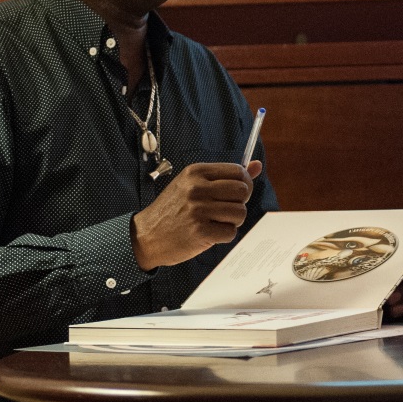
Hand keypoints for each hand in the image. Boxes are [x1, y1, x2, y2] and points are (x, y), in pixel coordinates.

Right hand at [131, 160, 259, 270]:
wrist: (145, 236)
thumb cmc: (172, 210)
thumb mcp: (192, 185)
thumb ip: (225, 176)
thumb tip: (257, 165)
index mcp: (196, 172)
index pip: (238, 171)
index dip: (243, 184)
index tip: (234, 194)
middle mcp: (197, 188)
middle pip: (243, 191)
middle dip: (239, 203)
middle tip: (224, 211)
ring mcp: (198, 210)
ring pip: (240, 213)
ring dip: (233, 221)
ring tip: (216, 222)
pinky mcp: (200, 232)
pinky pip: (231, 232)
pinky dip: (224, 236)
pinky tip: (210, 234)